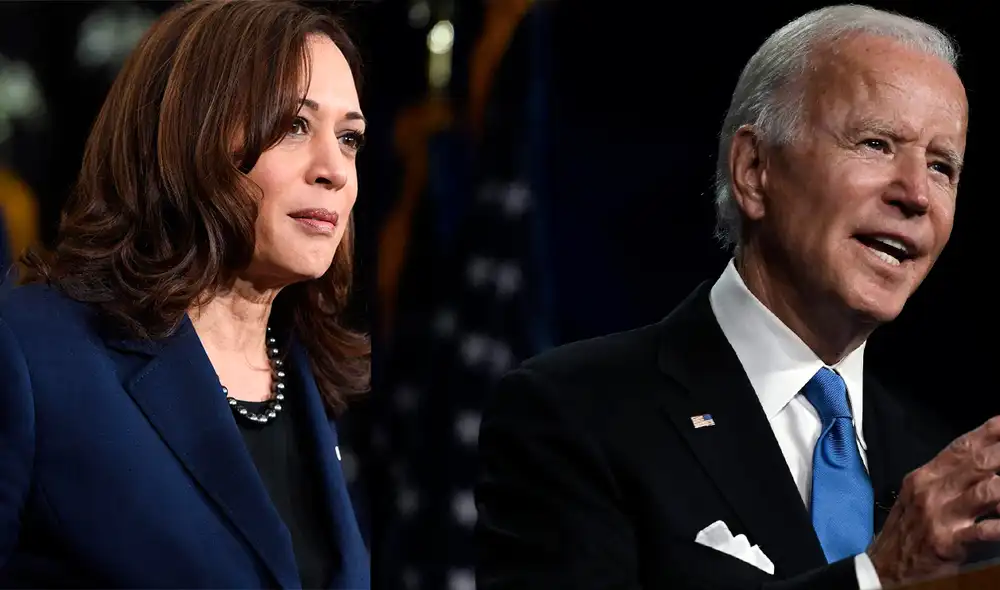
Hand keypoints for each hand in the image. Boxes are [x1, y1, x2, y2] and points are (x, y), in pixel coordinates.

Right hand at [868, 416, 999, 585]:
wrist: (884, 567)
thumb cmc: (906, 532)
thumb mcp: (920, 497)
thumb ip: (950, 480)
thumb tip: (986, 468)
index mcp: (926, 475)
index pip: (963, 446)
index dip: (991, 431)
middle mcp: (932, 489)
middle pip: (979, 462)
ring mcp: (940, 514)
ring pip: (987, 491)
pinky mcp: (947, 542)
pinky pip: (984, 531)